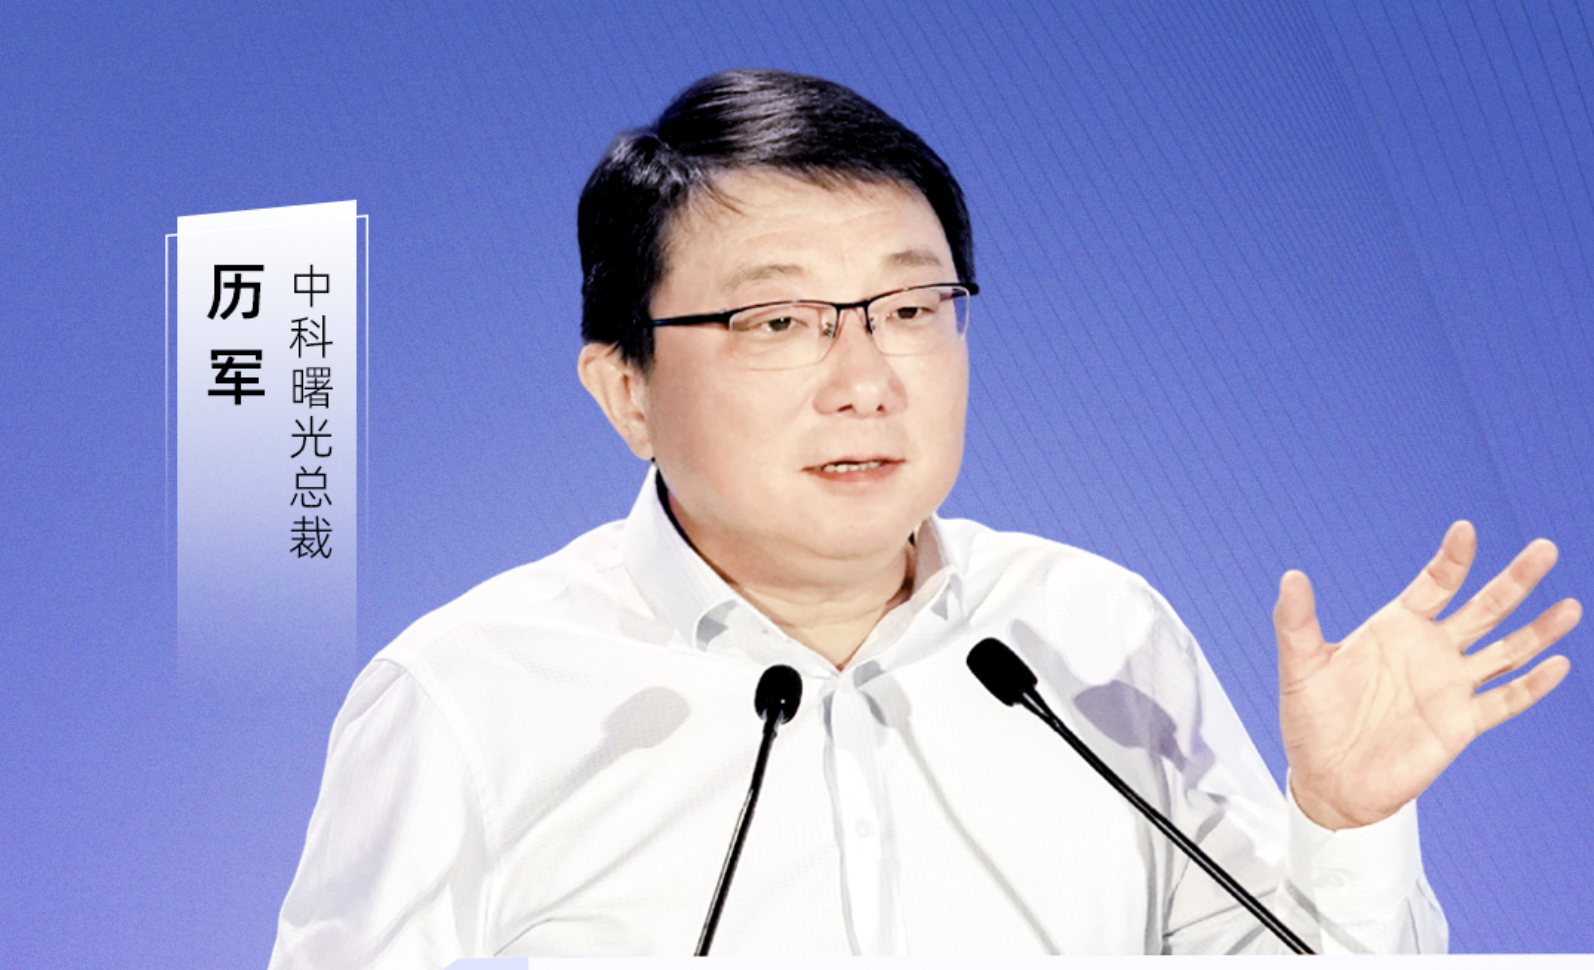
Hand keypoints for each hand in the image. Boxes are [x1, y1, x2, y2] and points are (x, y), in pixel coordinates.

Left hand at [1276, 521, 1578, 829]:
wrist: (1327, 780)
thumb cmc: (1310, 720)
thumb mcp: (1300, 666)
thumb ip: (1296, 622)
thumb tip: (1290, 576)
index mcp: (1395, 628)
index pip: (1434, 584)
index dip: (1451, 559)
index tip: (1466, 530)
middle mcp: (1430, 651)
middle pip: (1483, 607)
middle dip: (1514, 580)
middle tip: (1544, 549)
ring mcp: (1450, 687)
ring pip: (1506, 650)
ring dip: (1538, 630)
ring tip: (1570, 605)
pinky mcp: (1461, 724)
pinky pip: (1504, 701)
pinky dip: (1532, 686)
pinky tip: (1558, 665)